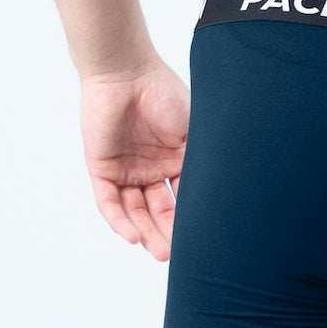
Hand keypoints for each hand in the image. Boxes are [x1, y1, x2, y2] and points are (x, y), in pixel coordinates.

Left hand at [80, 61, 189, 261]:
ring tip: (160, 252)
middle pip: (160, 211)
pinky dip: (120, 220)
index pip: (185, 198)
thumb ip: (203, 162)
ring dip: (146, 233)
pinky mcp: (101, 168)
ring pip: (135, 211)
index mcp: (176, 160)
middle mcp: (151, 169)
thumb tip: (225, 196)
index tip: (205, 240)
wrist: (127, 72)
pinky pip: (109, 202)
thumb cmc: (165, 93)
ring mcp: (125, 170)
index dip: (192, 219)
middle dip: (168, 234)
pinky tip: (133, 236)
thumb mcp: (194, 132)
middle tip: (179, 255)